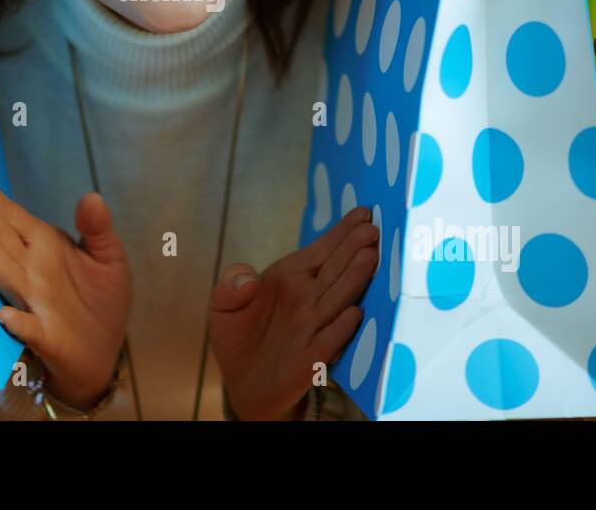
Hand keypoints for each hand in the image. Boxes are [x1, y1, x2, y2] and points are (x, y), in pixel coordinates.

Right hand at [0, 175, 131, 410]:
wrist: (102, 353)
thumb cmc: (99, 301)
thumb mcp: (108, 258)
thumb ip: (97, 228)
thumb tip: (92, 197)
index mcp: (43, 246)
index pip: (12, 218)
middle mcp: (32, 271)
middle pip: (3, 240)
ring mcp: (35, 303)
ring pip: (8, 276)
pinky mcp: (46, 336)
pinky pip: (29, 328)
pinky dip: (17, 322)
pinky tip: (4, 314)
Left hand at [208, 206, 377, 420]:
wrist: (243, 382)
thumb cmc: (240, 336)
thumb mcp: (222, 307)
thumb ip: (230, 285)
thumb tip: (247, 279)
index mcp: (291, 277)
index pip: (321, 250)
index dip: (341, 232)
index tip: (362, 212)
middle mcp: (307, 299)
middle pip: (335, 268)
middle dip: (354, 246)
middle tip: (372, 228)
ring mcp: (312, 327)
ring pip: (338, 298)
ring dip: (354, 279)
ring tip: (369, 255)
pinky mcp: (312, 359)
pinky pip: (330, 340)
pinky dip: (342, 328)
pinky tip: (354, 312)